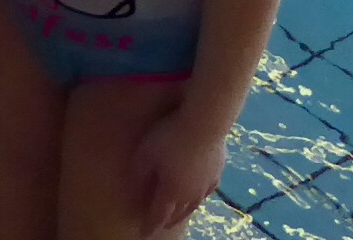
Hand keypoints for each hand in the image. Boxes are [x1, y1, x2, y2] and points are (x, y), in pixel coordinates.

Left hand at [131, 111, 225, 235]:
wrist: (205, 123)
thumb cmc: (170, 136)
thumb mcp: (146, 152)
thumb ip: (139, 173)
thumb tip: (135, 188)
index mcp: (171, 191)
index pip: (159, 215)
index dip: (150, 225)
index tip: (144, 234)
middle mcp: (189, 194)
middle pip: (177, 213)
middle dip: (168, 220)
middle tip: (161, 225)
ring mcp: (206, 184)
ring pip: (194, 205)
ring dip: (184, 212)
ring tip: (179, 213)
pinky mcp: (217, 172)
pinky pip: (208, 191)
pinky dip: (200, 196)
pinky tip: (200, 193)